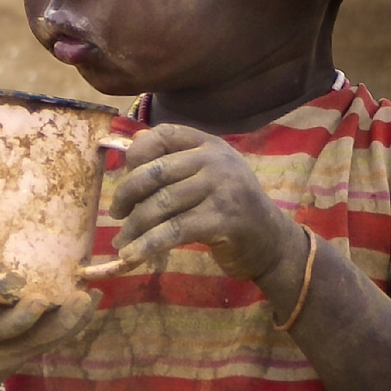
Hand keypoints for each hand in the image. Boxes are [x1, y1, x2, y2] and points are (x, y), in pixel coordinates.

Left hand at [108, 123, 301, 281]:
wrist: (273, 243)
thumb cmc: (232, 208)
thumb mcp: (209, 175)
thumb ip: (176, 159)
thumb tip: (134, 142)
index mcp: (210, 145)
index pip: (164, 134)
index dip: (137, 152)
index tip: (123, 174)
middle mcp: (217, 161)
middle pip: (155, 172)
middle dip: (127, 194)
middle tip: (117, 213)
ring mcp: (222, 190)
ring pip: (160, 204)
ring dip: (134, 226)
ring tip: (122, 240)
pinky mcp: (222, 220)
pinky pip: (172, 231)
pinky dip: (146, 245)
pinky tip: (132, 255)